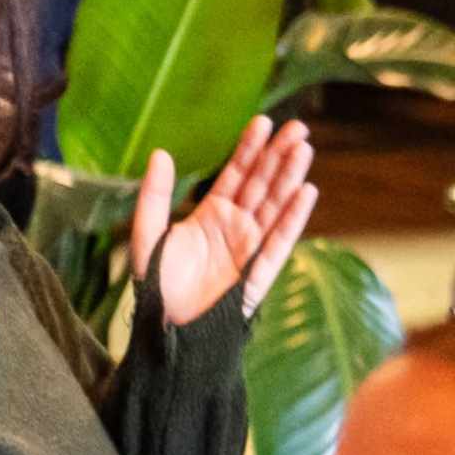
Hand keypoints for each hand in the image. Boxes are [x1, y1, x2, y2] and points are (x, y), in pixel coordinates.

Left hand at [133, 117, 319, 326]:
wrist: (169, 332)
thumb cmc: (158, 287)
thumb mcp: (147, 235)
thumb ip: (154, 196)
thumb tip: (159, 154)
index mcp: (211, 215)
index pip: (236, 174)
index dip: (249, 149)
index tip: (263, 122)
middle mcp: (236, 226)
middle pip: (263, 184)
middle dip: (279, 155)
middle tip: (297, 127)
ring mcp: (251, 247)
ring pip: (276, 205)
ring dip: (291, 177)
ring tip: (304, 149)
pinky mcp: (260, 271)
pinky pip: (280, 240)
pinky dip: (293, 218)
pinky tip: (306, 192)